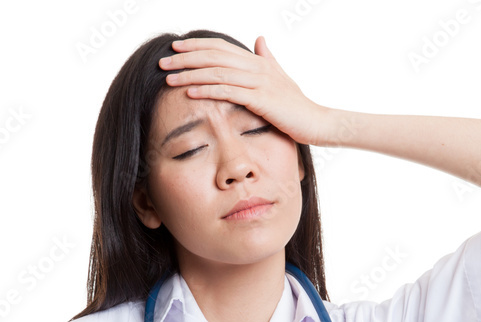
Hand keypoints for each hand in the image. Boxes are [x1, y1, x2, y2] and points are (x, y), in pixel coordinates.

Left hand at [159, 36, 331, 146]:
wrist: (316, 122)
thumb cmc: (296, 105)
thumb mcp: (280, 77)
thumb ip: (267, 58)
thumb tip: (259, 39)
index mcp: (258, 61)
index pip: (221, 48)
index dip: (197, 46)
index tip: (175, 48)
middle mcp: (257, 67)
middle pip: (214, 56)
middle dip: (186, 58)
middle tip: (163, 61)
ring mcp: (259, 82)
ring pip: (217, 72)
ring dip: (190, 74)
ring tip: (169, 78)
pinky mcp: (261, 99)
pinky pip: (228, 91)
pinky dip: (207, 90)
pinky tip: (190, 91)